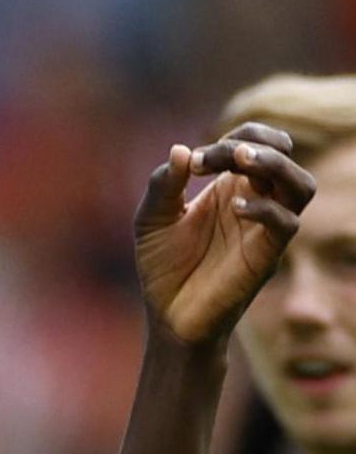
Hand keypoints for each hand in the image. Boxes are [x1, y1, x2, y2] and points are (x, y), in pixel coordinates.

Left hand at [136, 123, 315, 344]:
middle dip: (254, 144)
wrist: (168, 315)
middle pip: (285, 153)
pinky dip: (265, 208)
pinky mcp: (268, 255)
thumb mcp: (151, 219)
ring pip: (301, 184)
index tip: (193, 161)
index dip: (233, 138)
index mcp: (232, 185)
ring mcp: (265, 228)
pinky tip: (233, 207)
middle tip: (213, 157)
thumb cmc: (163, 266)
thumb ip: (164, 184)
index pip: (256, 142)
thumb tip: (181, 149)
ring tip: (240, 161)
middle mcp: (256, 201)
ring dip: (275, 164)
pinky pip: (287, 223)